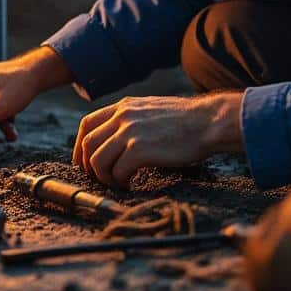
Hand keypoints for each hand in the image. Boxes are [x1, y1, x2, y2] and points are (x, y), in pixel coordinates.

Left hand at [72, 92, 244, 188]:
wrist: (209, 121)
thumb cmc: (186, 121)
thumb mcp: (151, 111)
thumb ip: (131, 120)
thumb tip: (117, 142)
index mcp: (124, 106)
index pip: (87, 125)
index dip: (81, 147)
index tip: (86, 163)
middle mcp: (122, 116)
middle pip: (88, 144)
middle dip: (89, 167)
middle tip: (101, 179)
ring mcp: (130, 131)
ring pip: (97, 160)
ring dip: (104, 177)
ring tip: (119, 183)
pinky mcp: (140, 149)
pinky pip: (117, 171)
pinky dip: (120, 182)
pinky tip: (132, 184)